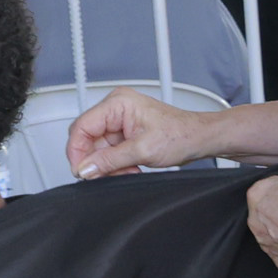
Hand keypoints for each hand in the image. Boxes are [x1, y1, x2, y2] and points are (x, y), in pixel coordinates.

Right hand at [66, 85, 210, 177]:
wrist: (200, 139)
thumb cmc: (181, 135)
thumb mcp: (143, 151)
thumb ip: (110, 160)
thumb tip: (86, 168)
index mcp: (118, 103)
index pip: (82, 126)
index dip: (77, 151)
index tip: (81, 170)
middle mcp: (116, 108)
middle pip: (87, 138)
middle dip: (97, 160)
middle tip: (108, 174)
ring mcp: (120, 120)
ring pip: (98, 148)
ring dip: (109, 164)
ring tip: (128, 170)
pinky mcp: (125, 132)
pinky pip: (109, 151)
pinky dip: (116, 163)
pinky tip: (130, 167)